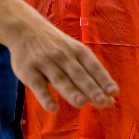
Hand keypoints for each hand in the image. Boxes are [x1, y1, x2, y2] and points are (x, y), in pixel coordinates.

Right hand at [0, 0, 118, 112]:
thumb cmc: (56, 46)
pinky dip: (45, 97)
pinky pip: (38, 85)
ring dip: (71, 92)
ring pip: (60, 79)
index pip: (93, 67)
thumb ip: (90, 74)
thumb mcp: (74, 52)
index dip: (104, 80)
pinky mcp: (29, 71)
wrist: (24, 28)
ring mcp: (45, 63)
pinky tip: (53, 109)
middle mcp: (63, 56)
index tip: (114, 93)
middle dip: (92, 89)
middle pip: (79, 75)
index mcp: (78, 51)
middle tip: (103, 102)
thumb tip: (111, 97)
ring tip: (82, 104)